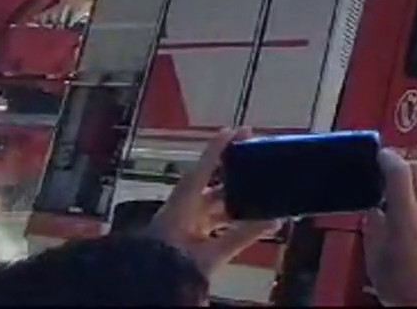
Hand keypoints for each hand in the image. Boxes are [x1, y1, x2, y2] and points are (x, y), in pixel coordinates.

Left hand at [148, 128, 278, 276]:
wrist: (141, 287)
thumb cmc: (169, 266)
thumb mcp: (210, 254)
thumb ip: (241, 237)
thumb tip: (274, 220)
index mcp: (182, 206)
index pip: (203, 168)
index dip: (221, 147)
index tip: (240, 130)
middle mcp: (180, 211)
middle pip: (211, 187)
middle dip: (235, 178)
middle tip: (258, 167)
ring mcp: (180, 226)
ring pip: (212, 206)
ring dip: (234, 202)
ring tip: (260, 199)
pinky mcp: (182, 240)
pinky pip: (210, 223)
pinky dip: (228, 221)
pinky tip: (245, 225)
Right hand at [363, 150, 416, 307]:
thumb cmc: (399, 284)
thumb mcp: (375, 257)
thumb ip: (374, 227)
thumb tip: (374, 210)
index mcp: (406, 214)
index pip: (400, 171)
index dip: (388, 158)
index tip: (380, 155)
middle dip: (403, 167)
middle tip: (388, 176)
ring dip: (413, 193)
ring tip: (398, 213)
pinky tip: (415, 230)